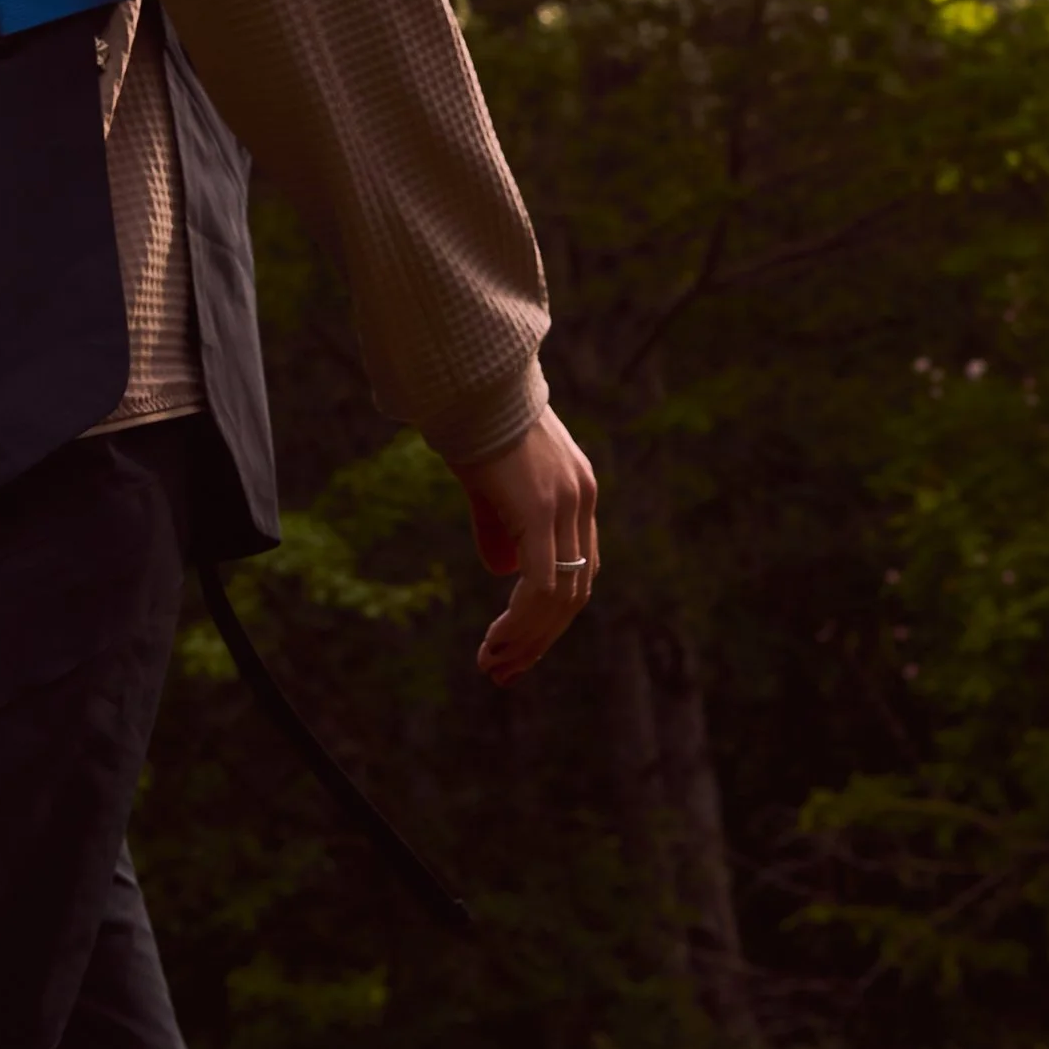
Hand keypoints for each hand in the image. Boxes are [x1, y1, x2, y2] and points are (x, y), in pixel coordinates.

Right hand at [458, 406, 598, 685]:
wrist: (466, 378)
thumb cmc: (470, 423)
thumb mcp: (489, 481)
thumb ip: (500, 525)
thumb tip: (502, 572)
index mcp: (577, 491)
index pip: (578, 572)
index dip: (550, 617)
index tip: (516, 646)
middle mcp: (582, 499)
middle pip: (575, 593)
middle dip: (539, 640)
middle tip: (503, 670)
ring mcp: (567, 503)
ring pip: (560, 597)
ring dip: (527, 638)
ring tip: (493, 664)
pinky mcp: (542, 507)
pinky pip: (541, 583)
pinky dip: (521, 620)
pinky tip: (497, 640)